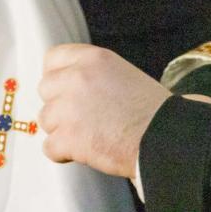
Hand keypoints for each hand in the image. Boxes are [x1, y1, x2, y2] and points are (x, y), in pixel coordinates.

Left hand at [38, 43, 170, 178]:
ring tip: (88, 135)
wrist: (165, 137)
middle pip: (45, 89)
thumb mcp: (121, 73)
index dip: (56, 76)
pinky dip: (63, 153)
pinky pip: (49, 147)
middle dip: (58, 104)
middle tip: (80, 117)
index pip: (52, 58)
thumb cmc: (149, 110)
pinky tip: (84, 152)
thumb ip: (90, 73)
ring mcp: (70, 107)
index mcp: (92, 58)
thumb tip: (65, 84)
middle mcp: (77, 77)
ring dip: (62, 130)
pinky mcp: (68, 137)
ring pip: (46, 119)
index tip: (63, 90)